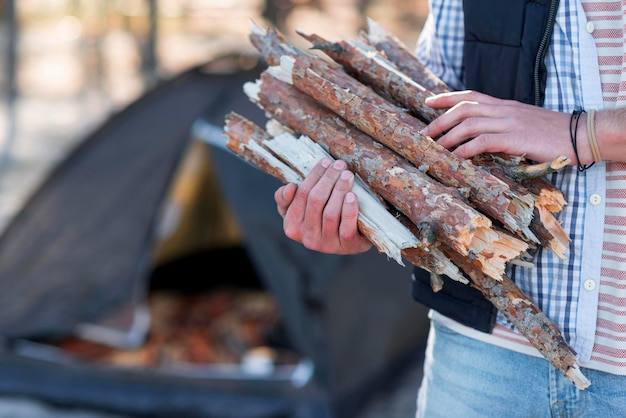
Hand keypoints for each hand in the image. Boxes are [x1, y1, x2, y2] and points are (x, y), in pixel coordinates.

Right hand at [274, 158, 371, 254]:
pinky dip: (349, 210)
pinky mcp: (346, 247)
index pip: (301, 194)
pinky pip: (346, 228)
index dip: (314, 175)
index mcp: (292, 226)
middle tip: (340, 165)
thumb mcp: (301, 210)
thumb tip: (290, 187)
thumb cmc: (324, 219)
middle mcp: (307, 238)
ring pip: (330, 213)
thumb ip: (288, 198)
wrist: (352, 241)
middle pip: (316, 200)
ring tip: (347, 175)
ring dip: (339, 190)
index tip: (326, 161)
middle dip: (328, 179)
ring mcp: (326, 244)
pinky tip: (352, 196)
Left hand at [423, 90, 591, 164]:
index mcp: (505, 105)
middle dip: (440, 120)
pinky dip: (465, 149)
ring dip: (448, 137)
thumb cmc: (552, 134)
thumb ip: (502, 125)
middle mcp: (504, 110)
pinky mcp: (515, 138)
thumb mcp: (523, 123)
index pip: (470, 95)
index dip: (447, 97)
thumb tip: (479, 138)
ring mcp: (509, 122)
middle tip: (424, 135)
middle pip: (464, 108)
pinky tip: (456, 158)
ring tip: (434, 149)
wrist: (580, 136)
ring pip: (469, 123)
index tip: (428, 101)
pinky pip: (483, 141)